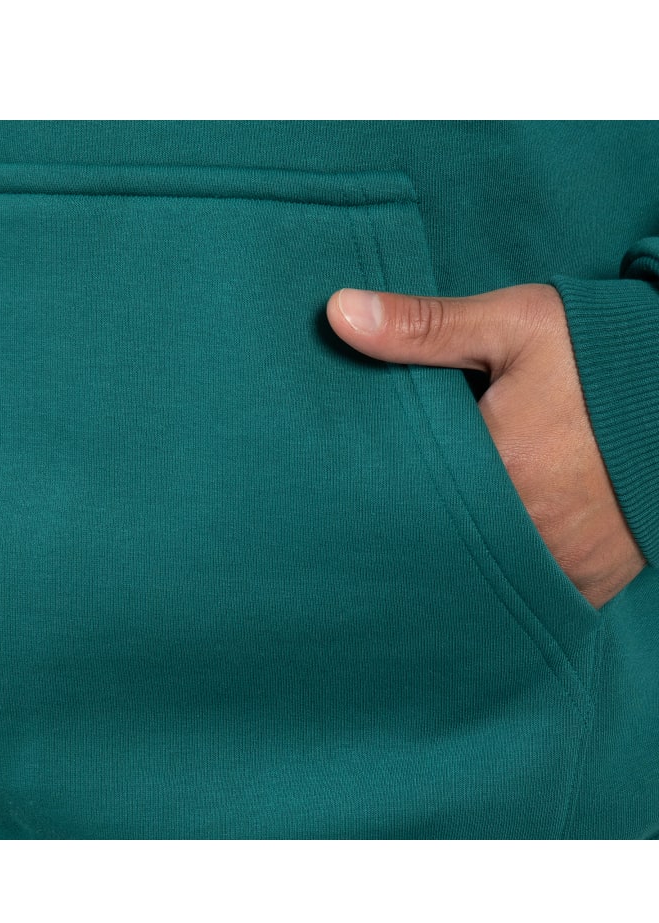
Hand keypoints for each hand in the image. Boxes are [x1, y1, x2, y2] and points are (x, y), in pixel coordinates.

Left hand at [326, 283, 645, 608]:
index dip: (386, 480)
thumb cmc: (603, 352)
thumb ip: (425, 326)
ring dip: (463, 552)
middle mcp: (528, 527)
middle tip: (399, 505)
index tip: (367, 473)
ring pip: (482, 573)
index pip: (407, 489)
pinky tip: (491, 551)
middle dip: (422, 520)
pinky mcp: (589, 581)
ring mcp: (562, 561)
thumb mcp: (513, 323)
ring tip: (446, 525)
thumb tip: (337, 313)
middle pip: (441, 538)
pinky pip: (530, 593)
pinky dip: (510, 576)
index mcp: (498, 464)